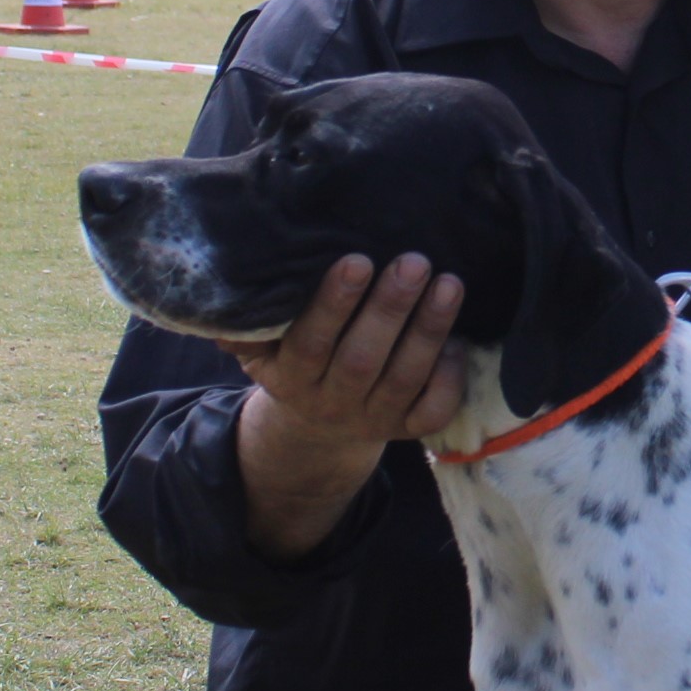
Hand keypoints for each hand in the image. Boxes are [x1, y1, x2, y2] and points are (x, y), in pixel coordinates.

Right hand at [232, 253, 467, 559]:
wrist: (316, 430)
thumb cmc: (294, 360)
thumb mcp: (261, 347)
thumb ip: (249, 321)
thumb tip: (231, 277)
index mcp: (292, 378)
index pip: (311, 341)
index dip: (334, 304)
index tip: (357, 260)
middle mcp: (332, 401)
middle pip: (363, 358)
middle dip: (390, 308)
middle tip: (413, 261)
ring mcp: (373, 418)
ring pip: (404, 378)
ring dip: (428, 330)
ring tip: (449, 283)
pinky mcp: (407, 430)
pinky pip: (432, 411)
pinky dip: (448, 378)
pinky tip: (459, 339)